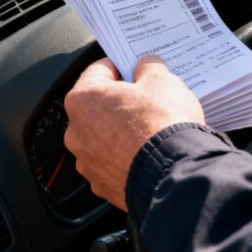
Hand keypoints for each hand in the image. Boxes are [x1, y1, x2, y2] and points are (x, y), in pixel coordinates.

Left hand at [64, 56, 204, 209]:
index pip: (98, 71)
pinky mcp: (103, 186)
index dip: (120, 67)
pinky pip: (112, 165)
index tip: (134, 69)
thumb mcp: (161, 81)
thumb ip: (148, 67)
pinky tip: (147, 155)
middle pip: (98, 107)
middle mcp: (76, 131)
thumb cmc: (162, 125)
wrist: (175, 176)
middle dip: (120, 103)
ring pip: (103, 138)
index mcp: (82, 99)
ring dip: (121, 133)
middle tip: (146, 102)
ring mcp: (87, 162)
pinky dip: (126, 159)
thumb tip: (145, 66)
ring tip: (149, 132)